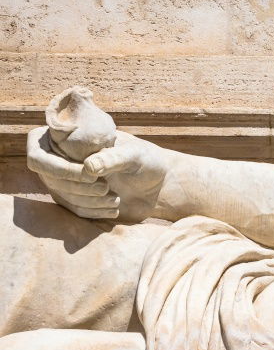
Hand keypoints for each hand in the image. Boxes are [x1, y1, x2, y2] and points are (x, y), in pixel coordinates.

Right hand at [27, 127, 167, 221]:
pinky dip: (93, 211)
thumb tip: (89, 166)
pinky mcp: (78, 199)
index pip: (39, 153)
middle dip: (77, 187)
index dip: (59, 168)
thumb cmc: (146, 160)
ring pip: (61, 195)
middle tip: (106, 187)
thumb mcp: (136, 155)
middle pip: (49, 178)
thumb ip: (115, 158)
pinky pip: (74, 210)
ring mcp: (67, 180)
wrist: (157, 182)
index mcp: (71, 138)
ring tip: (115, 197)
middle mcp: (62, 158)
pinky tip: (114, 208)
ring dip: (87, 201)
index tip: (90, 175)